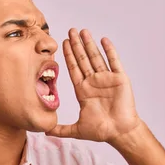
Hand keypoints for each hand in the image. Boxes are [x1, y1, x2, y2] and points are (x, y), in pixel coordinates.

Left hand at [45, 28, 142, 143]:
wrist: (120, 132)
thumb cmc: (101, 131)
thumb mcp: (77, 129)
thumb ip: (61, 129)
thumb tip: (44, 131)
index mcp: (83, 91)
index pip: (73, 69)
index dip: (68, 56)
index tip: (63, 43)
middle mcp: (93, 82)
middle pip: (83, 60)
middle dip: (76, 45)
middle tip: (70, 31)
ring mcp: (106, 79)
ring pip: (96, 57)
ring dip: (89, 44)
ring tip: (83, 31)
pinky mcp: (119, 79)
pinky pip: (114, 62)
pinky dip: (109, 51)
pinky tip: (103, 40)